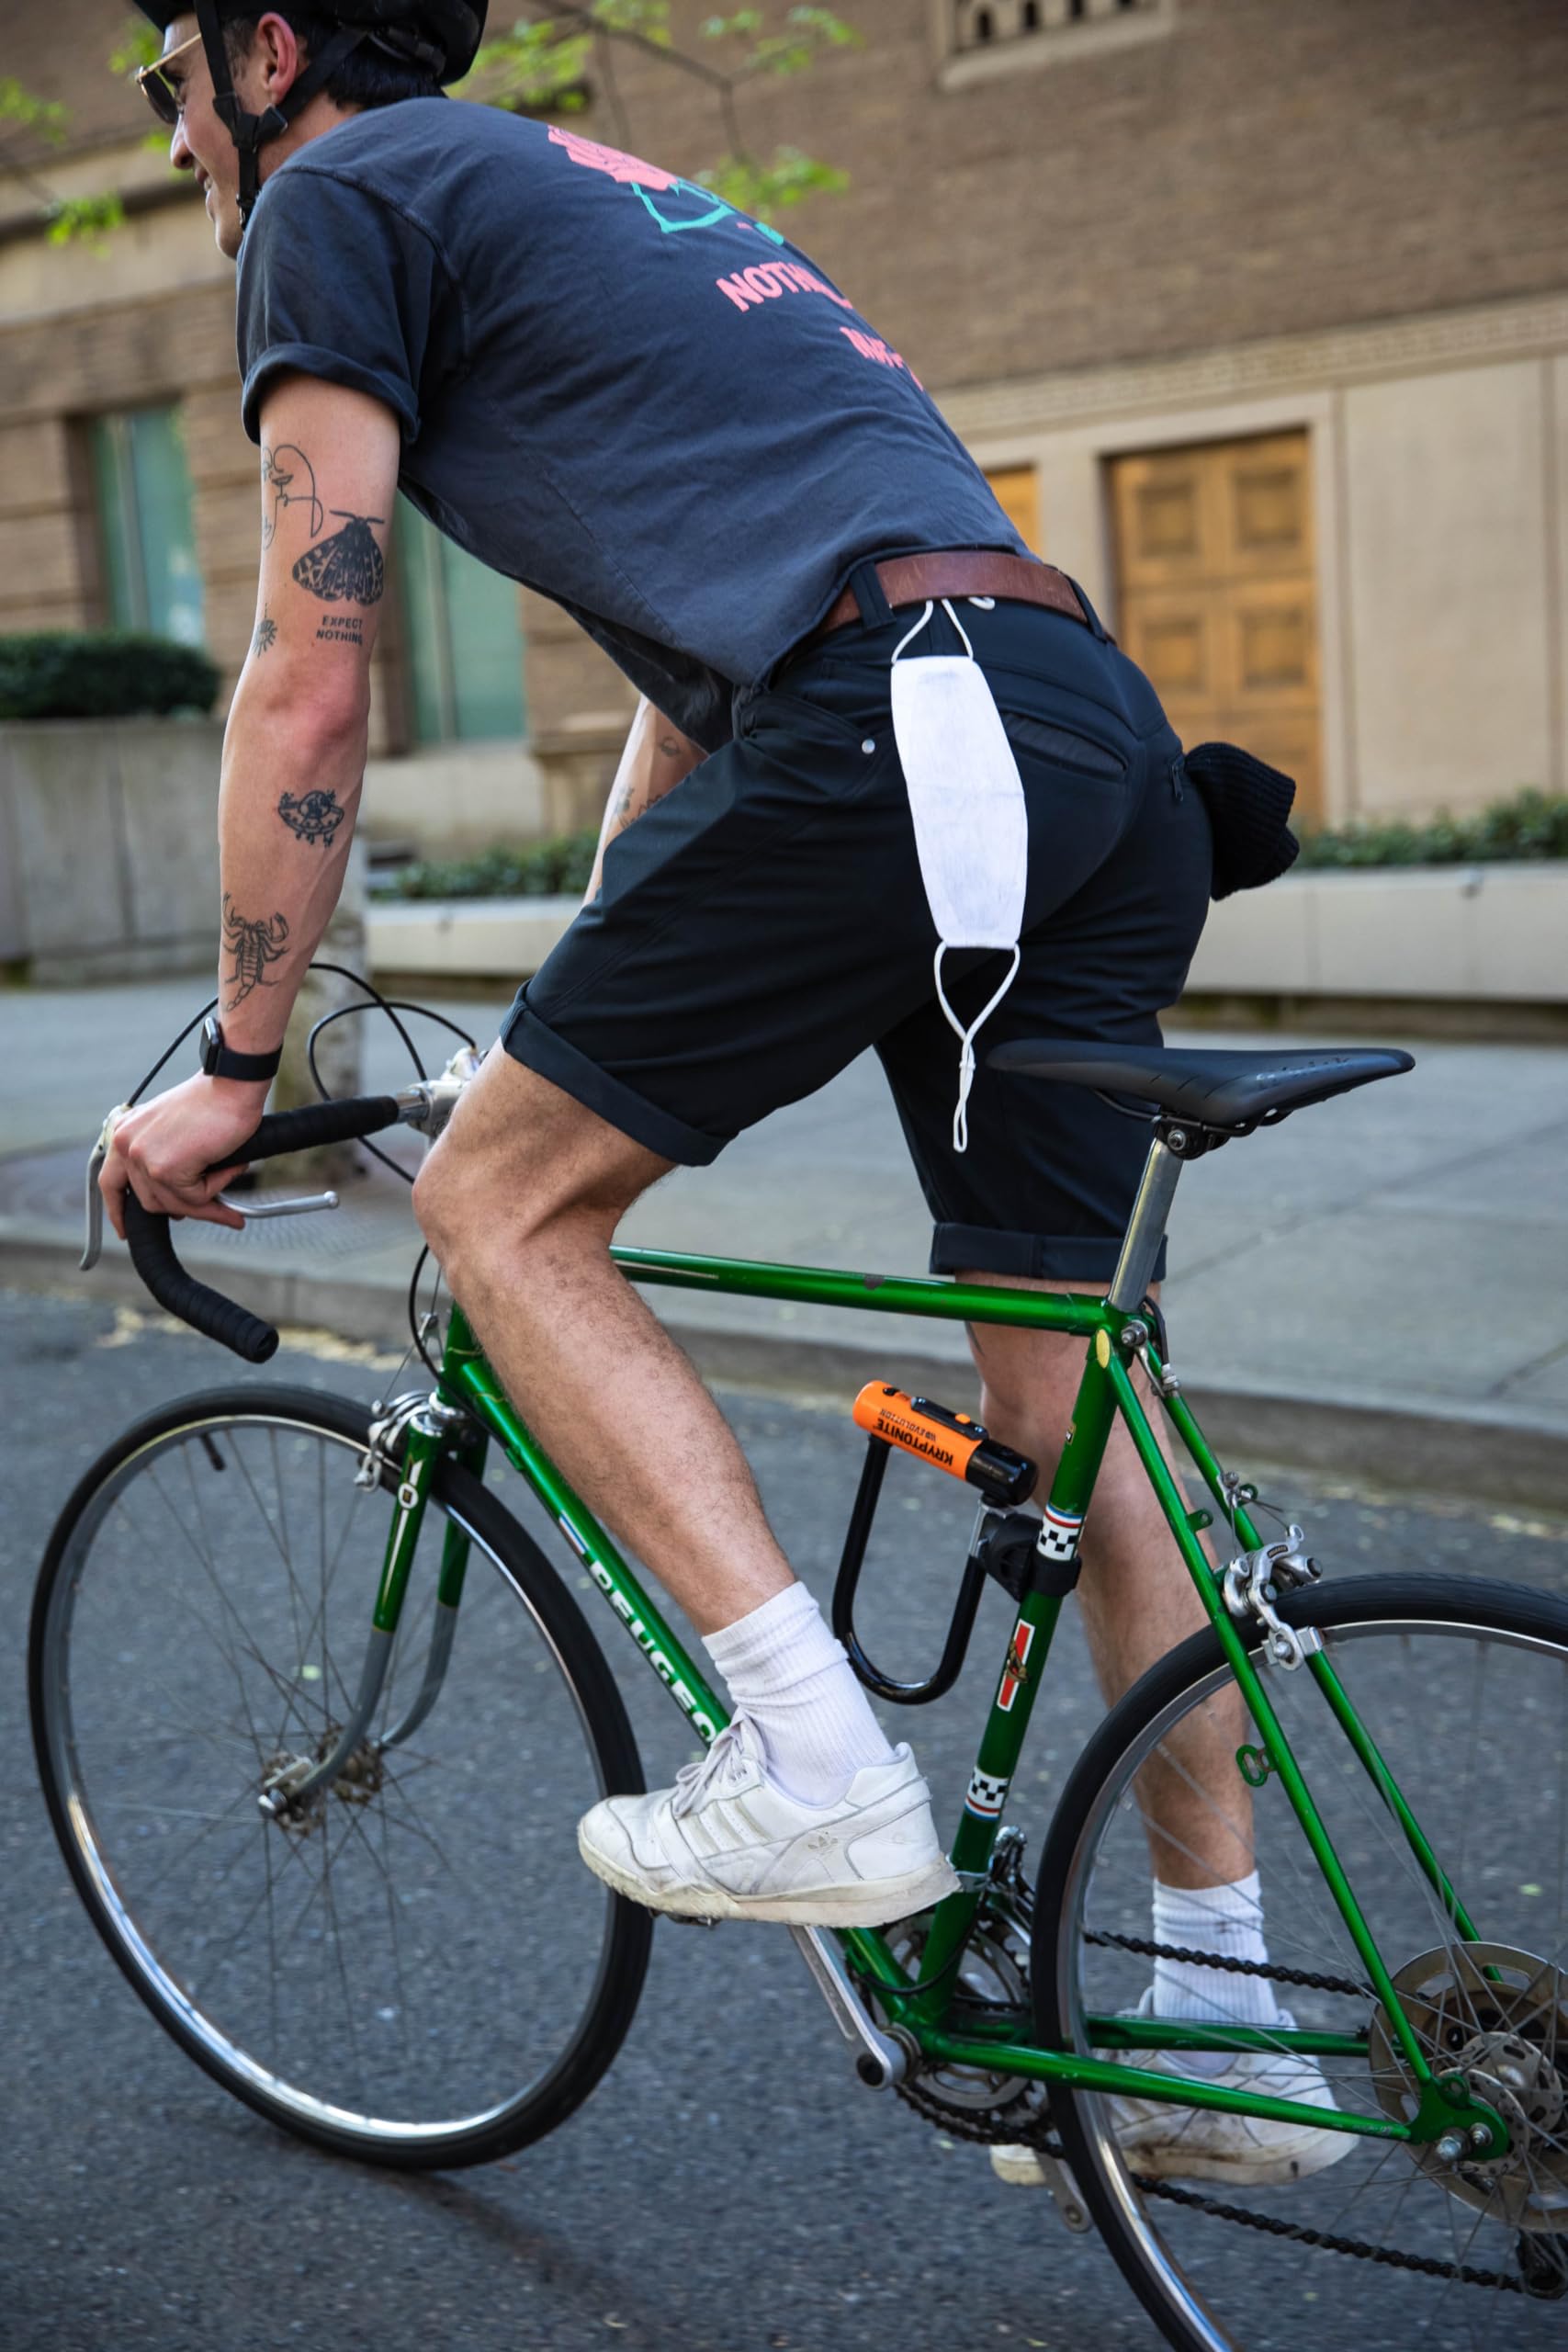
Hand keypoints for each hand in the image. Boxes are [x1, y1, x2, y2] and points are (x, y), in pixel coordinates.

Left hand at [99, 1070, 272, 1241]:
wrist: (232, 1083)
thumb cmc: (213, 1100)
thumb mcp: (173, 1128)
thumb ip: (163, 1156)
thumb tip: (175, 1196)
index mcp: (125, 1133)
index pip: (111, 1183)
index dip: (117, 1211)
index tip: (124, 1230)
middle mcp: (126, 1145)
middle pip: (149, 1201)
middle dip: (182, 1207)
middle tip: (212, 1206)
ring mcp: (143, 1157)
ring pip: (174, 1204)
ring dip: (207, 1197)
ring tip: (229, 1174)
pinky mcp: (165, 1169)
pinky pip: (196, 1198)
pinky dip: (218, 1186)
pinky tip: (231, 1165)